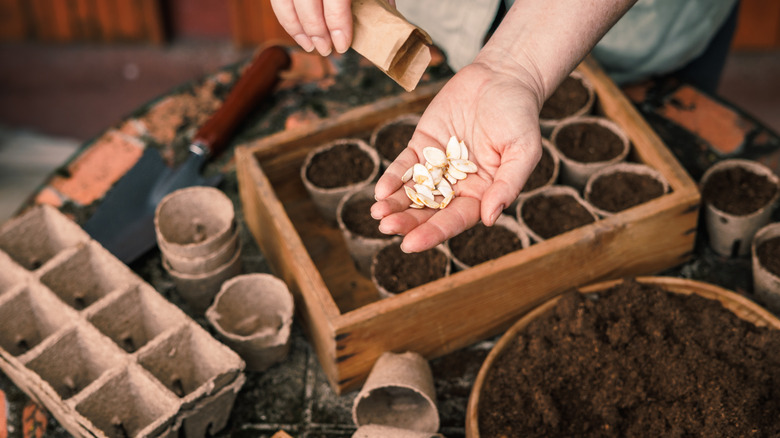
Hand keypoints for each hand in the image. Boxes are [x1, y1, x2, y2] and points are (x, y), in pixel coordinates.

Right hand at [270, 0, 394, 55]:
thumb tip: (386, 16)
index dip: (338, 25)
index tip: (343, 45)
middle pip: (307, 1)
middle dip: (316, 31)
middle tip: (327, 49)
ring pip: (285, 0)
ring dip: (295, 27)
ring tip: (310, 46)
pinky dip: (285, 16)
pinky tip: (298, 31)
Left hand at [371, 59, 543, 252]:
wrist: (502, 77)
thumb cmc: (520, 115)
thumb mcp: (523, 150)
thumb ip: (507, 185)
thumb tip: (490, 218)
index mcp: (482, 195)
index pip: (454, 220)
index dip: (432, 233)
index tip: (410, 244)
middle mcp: (457, 186)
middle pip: (428, 211)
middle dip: (407, 221)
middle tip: (386, 227)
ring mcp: (437, 167)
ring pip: (412, 192)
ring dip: (394, 204)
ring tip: (377, 213)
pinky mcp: (422, 146)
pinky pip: (405, 167)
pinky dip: (393, 178)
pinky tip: (381, 190)